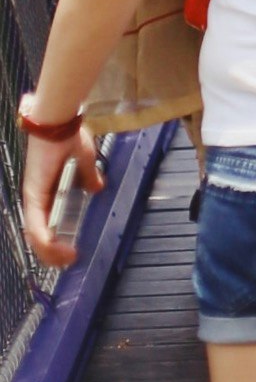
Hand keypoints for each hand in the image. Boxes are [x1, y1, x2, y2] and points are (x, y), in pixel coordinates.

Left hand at [20, 120, 102, 270]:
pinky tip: (56, 249)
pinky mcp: (33, 195)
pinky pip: (36, 224)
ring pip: (35, 236)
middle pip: (37, 236)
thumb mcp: (83, 160)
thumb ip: (88, 176)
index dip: (55, 243)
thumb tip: (97, 188)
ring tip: (66, 259)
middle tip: (69, 261)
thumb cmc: (69, 136)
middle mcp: (36, 199)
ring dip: (49, 252)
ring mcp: (33, 198)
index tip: (71, 252)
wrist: (59, 120)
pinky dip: (45, 239)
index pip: (45, 225)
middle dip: (52, 254)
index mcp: (46, 192)